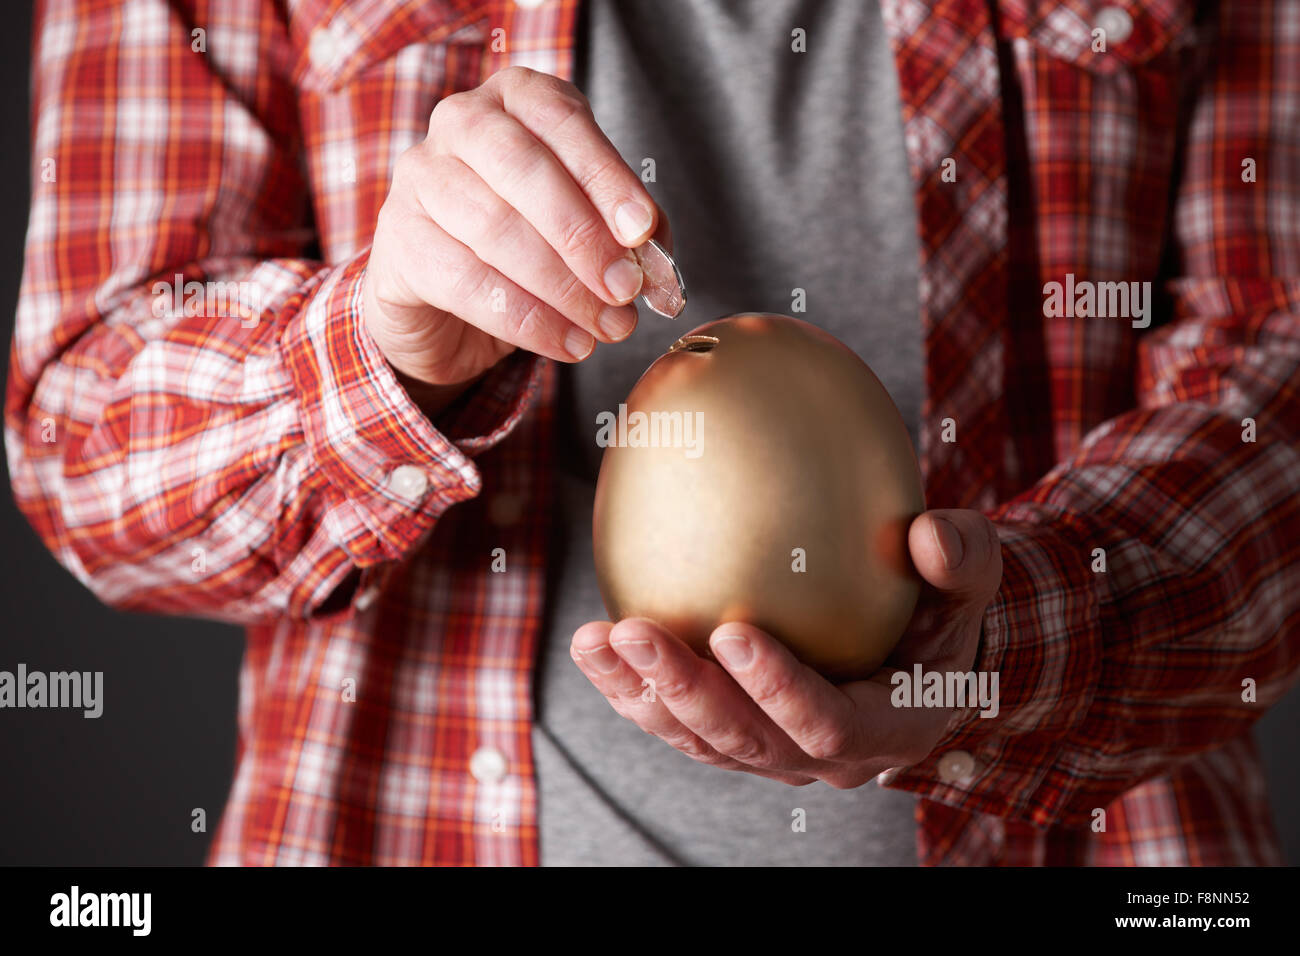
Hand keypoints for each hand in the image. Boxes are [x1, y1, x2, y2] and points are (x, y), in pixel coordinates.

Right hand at [362, 66, 665, 395]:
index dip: (606, 177)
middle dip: (583, 236)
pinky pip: (468, 282)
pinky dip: (527, 321)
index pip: (562, 122)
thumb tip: (658, 266)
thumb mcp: (584, 225)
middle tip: (624, 288)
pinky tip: (567, 343)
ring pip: (496, 229)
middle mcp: (461, 123)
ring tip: (606, 326)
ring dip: (562, 288)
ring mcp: (420, 178)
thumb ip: (626, 233)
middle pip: (524, 169)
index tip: (642, 229)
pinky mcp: (399, 240)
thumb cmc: (524, 245)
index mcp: (516, 98)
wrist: (443, 301)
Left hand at [570, 509, 1002, 786]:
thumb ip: (961, 559)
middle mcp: (822, 757)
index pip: (828, 724)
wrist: (922, 659)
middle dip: (685, 692)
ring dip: (641, 695)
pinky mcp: (736, 736)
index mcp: (885, 727)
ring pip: (699, 741)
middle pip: (745, 741)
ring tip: (593, 640)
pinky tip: (594, 643)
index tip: (732, 630)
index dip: (778, 688)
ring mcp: (774, 751)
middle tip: (634, 633)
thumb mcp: (972, 580)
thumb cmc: (946, 611)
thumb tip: (928, 533)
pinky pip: (678, 724)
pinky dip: (632, 690)